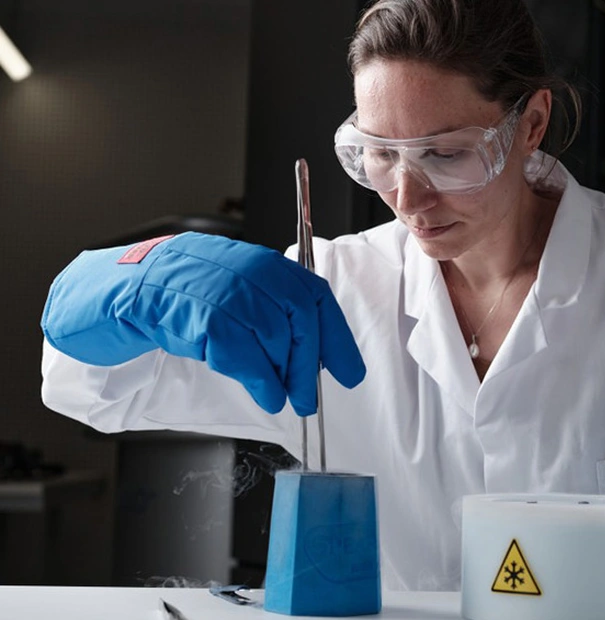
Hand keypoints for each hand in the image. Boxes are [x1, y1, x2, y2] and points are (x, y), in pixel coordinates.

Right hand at [41, 232, 364, 414]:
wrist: (99, 298)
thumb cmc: (164, 308)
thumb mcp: (223, 308)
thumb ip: (263, 321)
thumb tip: (307, 361)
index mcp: (250, 262)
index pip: (309, 292)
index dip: (335, 335)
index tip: (349, 372)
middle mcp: (234, 263)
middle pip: (296, 309)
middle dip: (311, 359)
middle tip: (311, 397)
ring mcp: (207, 280)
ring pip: (269, 327)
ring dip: (285, 372)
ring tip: (285, 399)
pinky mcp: (180, 306)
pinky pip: (235, 343)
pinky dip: (257, 375)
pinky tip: (265, 395)